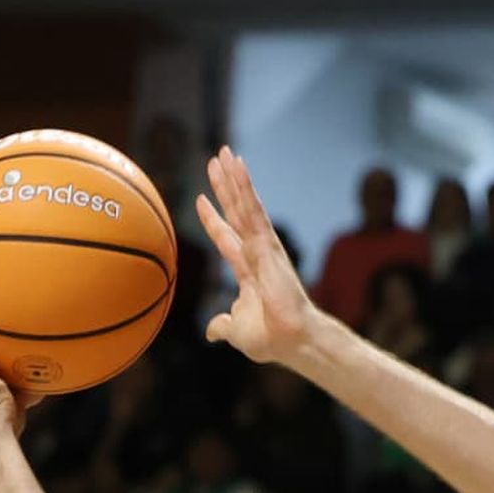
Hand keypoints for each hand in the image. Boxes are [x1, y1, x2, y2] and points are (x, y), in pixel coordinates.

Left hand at [196, 148, 314, 363]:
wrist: (292, 340)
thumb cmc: (270, 339)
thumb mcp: (237, 331)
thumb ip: (223, 325)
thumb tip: (212, 331)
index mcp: (247, 271)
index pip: (226, 239)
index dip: (214, 220)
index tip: (202, 200)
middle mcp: (256, 253)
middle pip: (235, 213)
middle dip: (225, 188)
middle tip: (216, 161)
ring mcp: (263, 246)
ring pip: (244, 204)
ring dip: (234, 178)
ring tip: (224, 152)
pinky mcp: (268, 243)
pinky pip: (253, 208)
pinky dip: (245, 185)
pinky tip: (237, 165)